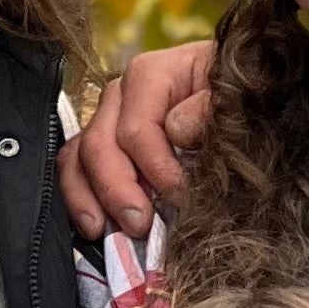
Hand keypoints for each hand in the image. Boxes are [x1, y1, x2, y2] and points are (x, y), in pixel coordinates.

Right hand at [61, 40, 214, 239]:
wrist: (233, 97)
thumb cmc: (232, 97)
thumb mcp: (232, 96)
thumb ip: (207, 108)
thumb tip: (177, 129)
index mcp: (149, 76)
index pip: (136, 129)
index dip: (154, 167)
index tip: (178, 195)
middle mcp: (119, 96)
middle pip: (100, 144)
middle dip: (116, 189)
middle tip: (139, 224)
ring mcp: (106, 121)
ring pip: (78, 158)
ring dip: (89, 198)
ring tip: (103, 231)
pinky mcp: (102, 146)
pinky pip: (75, 169)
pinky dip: (80, 198)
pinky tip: (94, 226)